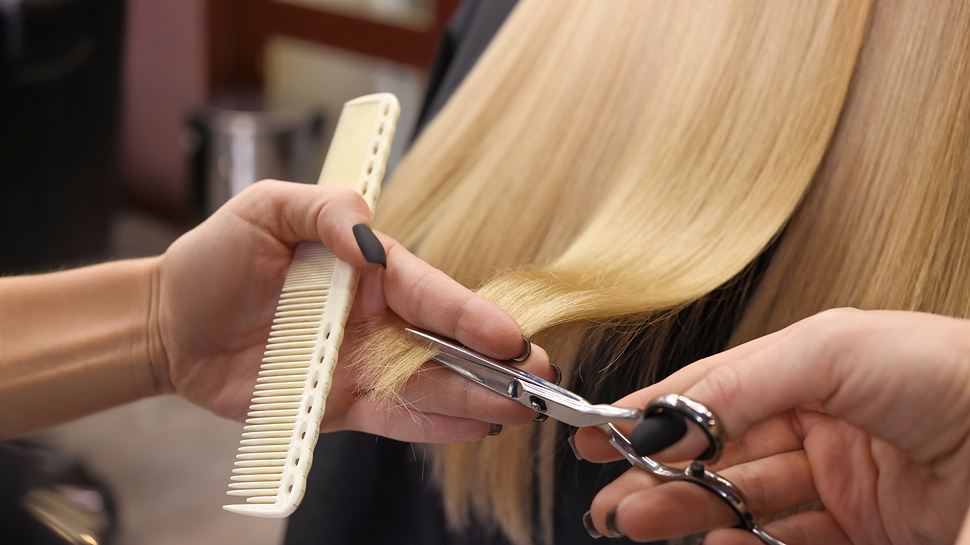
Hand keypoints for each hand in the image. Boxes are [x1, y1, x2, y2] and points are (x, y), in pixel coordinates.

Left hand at [153, 180, 552, 441]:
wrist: (170, 324)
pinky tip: (472, 431)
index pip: (430, 290)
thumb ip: (325, 209)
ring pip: (428, 384)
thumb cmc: (218, 257)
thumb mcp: (266, 208)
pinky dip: (431, 426)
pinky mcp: (341, 405)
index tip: (507, 334)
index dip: (470, 313)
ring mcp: (363, 364)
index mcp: (370, 269)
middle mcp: (377, 318)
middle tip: (541, 380)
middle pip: (444, 342)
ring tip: (517, 413)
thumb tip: (371, 235)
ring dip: (475, 399)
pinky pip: (393, 417)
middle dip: (496, 362)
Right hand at [575, 308, 969, 543]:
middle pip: (721, 453)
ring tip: (635, 524)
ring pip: (747, 499)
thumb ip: (744, 384)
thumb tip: (670, 416)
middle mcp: (825, 422)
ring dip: (688, 511)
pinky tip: (714, 542)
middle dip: (659, 474)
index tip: (599, 433)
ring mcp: (849, 479)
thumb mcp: (831, 351)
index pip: (716, 392)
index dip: (653, 412)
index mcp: (812, 368)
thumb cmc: (950, 368)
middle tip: (611, 501)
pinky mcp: (874, 526)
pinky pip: (794, 540)